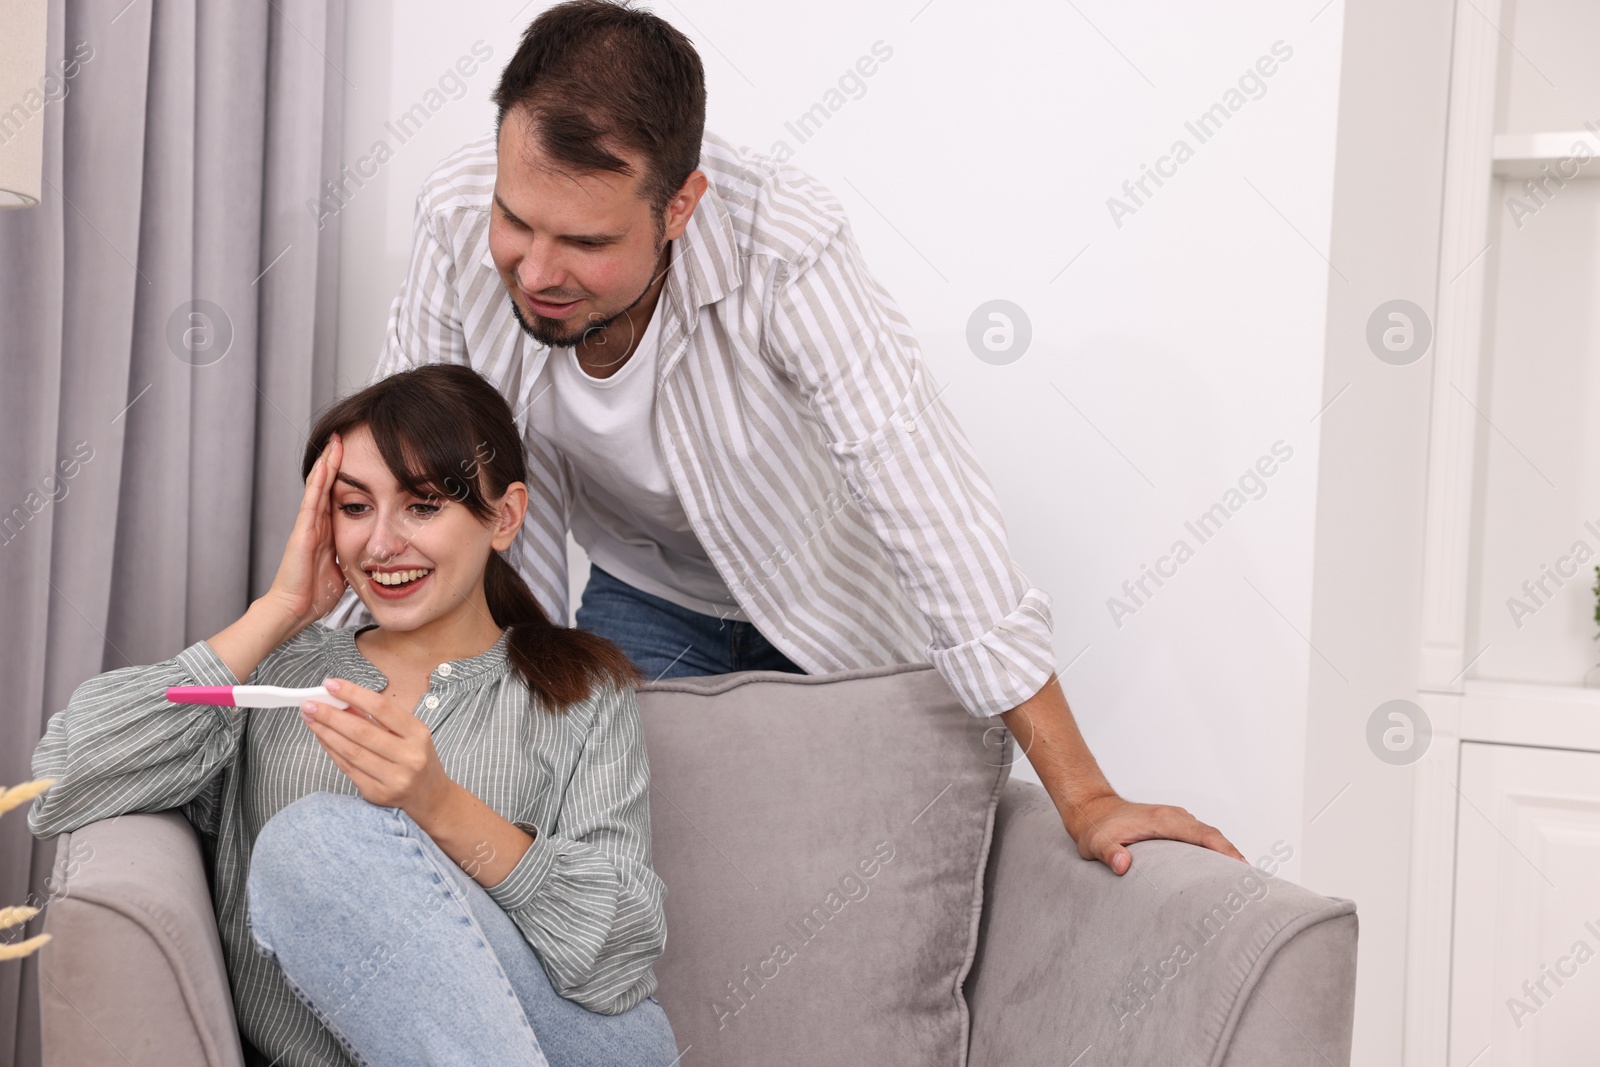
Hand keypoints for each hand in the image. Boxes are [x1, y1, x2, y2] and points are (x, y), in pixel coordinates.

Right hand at [264, 434, 347, 626]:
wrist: (294, 610)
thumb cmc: (315, 594)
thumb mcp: (343, 570)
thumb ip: (353, 557)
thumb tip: (373, 556)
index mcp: (325, 532)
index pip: (336, 496)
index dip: (344, 476)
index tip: (356, 457)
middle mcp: (315, 524)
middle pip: (326, 485)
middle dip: (334, 461)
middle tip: (344, 436)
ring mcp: (307, 526)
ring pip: (318, 487)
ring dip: (327, 463)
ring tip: (335, 441)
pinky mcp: (302, 532)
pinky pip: (312, 501)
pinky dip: (318, 482)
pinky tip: (325, 465)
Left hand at [300, 677, 455, 821]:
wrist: (430, 796)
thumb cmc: (416, 758)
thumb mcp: (408, 733)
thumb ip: (377, 718)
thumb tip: (343, 700)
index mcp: (418, 734)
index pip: (382, 708)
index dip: (354, 694)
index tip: (331, 684)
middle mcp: (409, 756)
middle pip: (362, 731)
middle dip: (331, 715)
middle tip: (310, 704)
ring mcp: (394, 778)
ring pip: (351, 751)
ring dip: (326, 732)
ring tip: (310, 718)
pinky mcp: (378, 794)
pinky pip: (348, 769)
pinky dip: (331, 751)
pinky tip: (322, 738)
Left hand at [1061, 791, 1244, 874]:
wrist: (1091, 808)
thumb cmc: (1095, 827)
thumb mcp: (1096, 843)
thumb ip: (1109, 853)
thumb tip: (1123, 865)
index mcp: (1163, 820)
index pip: (1202, 833)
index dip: (1224, 849)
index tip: (1242, 866)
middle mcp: (1174, 817)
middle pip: (1213, 835)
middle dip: (1234, 855)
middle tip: (1253, 883)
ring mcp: (1175, 820)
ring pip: (1208, 835)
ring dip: (1226, 853)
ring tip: (1243, 882)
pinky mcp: (1173, 826)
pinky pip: (1200, 837)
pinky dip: (1214, 850)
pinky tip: (1220, 871)